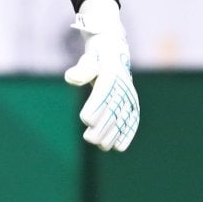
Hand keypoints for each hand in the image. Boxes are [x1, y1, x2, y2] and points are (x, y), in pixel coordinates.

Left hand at [64, 0, 139, 151]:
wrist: (114, 53)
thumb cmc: (96, 57)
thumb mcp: (88, 58)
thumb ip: (81, 70)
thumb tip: (70, 77)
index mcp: (112, 74)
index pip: (103, 92)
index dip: (95, 106)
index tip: (85, 119)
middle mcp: (123, 87)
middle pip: (112, 110)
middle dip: (102, 126)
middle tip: (88, 138)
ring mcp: (129, 97)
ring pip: (121, 119)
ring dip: (112, 134)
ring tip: (101, 146)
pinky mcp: (132, 105)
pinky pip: (131, 121)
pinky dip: (126, 134)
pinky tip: (119, 147)